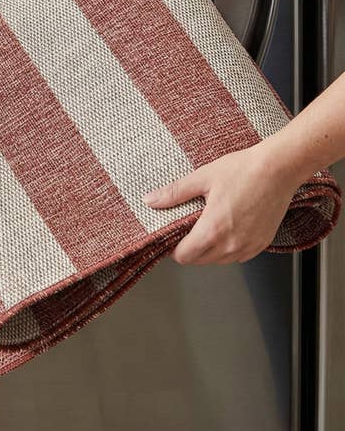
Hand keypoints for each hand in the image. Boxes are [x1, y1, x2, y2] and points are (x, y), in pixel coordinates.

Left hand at [144, 140, 300, 264]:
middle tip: (187, 229)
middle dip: (189, 249)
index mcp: (213, 230)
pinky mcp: (261, 244)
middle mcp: (232, 244)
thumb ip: (174, 193)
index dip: (173, 249)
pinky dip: (227, 248)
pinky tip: (226, 229)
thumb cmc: (243, 170)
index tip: (171, 238)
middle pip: (199, 261)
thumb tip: (150, 200)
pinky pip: (238, 256)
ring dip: (208, 250)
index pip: (184, 256)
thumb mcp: (202, 178)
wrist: (278, 169)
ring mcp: (248, 247)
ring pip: (219, 261)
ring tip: (206, 226)